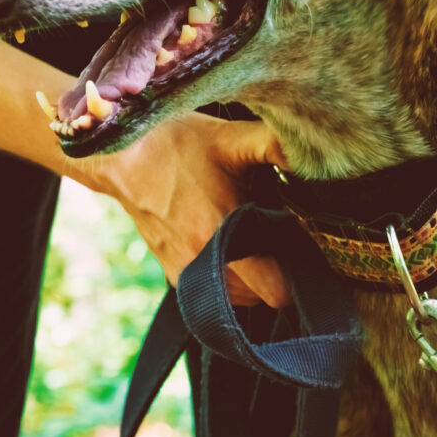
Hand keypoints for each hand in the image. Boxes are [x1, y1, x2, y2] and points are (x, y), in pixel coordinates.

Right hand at [79, 113, 290, 307]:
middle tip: (281, 240)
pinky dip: (226, 280)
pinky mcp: (172, 271)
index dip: (297, 273)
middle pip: (259, 299)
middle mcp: (201, 260)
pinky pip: (210, 292)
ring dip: (251, 280)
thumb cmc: (178, 144)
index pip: (275, 289)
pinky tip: (232, 247)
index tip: (302, 246)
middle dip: (276, 276)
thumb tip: (315, 154)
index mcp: (220, 232)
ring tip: (258, 244)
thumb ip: (275, 146)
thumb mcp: (231, 138)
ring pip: (235, 299)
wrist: (121, 153)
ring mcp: (183, 270)